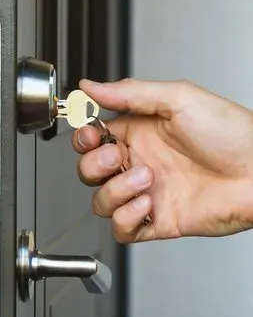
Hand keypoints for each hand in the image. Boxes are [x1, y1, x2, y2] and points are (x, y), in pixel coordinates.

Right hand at [72, 78, 252, 242]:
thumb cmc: (233, 133)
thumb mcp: (179, 98)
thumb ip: (129, 92)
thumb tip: (89, 86)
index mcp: (139, 134)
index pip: (91, 139)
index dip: (83, 139)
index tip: (90, 135)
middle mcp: (139, 164)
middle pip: (88, 171)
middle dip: (95, 165)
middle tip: (120, 158)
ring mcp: (145, 194)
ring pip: (100, 201)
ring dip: (115, 191)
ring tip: (147, 180)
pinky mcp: (156, 222)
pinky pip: (120, 229)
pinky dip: (126, 218)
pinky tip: (147, 204)